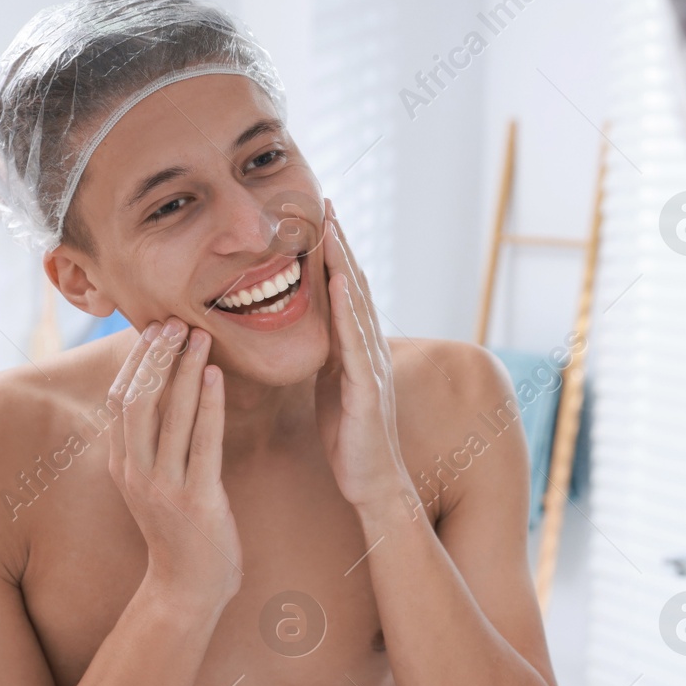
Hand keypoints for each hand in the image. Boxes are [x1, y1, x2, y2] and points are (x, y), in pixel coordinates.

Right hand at [107, 319, 242, 608]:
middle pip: (139, 401)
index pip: (121, 401)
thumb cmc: (180, 532)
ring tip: (200, 336)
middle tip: (176, 321)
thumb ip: (154, 445)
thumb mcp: (155, 484)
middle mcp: (135, 472)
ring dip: (184, 371)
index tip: (153, 328)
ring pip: (169, 416)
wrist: (188, 589)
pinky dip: (208, 406)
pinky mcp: (195, 500)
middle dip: (157, 358)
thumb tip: (164, 397)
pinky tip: (217, 377)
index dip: (137, 362)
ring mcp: (162, 488)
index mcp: (123, 465)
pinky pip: (202, 443)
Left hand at [315, 200, 411, 516]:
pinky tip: (335, 283)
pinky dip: (346, 310)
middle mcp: (369, 349)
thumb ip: (327, 355)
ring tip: (330, 228)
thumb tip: (311, 331)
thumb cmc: (349, 440)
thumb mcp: (330, 387)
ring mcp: (371, 367)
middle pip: (354, 285)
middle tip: (326, 201)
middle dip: (340, 243)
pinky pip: (354, 342)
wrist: (373, 483)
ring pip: (356, 305)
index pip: (344, 291)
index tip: (318, 215)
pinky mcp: (367, 389)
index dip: (333, 253)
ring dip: (343, 264)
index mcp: (356, 348)